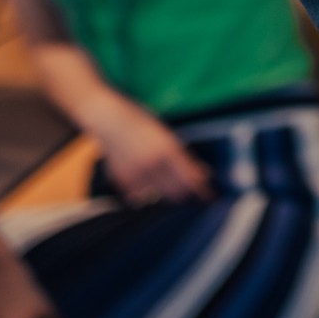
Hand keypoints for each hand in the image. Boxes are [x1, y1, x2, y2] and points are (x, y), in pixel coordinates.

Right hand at [87, 97, 212, 204]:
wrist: (108, 120)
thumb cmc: (140, 121)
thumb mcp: (165, 134)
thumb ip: (182, 155)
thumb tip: (201, 173)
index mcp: (167, 149)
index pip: (190, 177)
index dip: (202, 189)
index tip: (210, 196)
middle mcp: (153, 164)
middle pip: (177, 192)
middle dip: (187, 193)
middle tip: (193, 192)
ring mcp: (137, 175)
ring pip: (159, 197)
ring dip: (166, 193)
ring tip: (166, 181)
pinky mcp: (123, 181)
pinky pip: (140, 196)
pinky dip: (146, 193)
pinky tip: (146, 180)